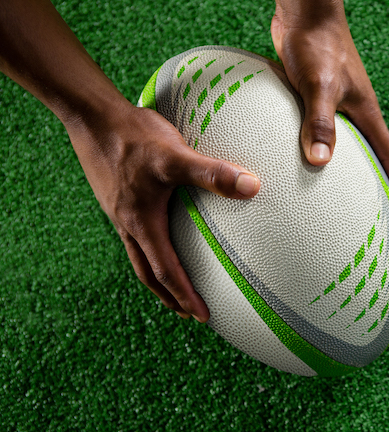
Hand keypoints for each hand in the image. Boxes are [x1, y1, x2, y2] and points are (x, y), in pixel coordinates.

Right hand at [66, 102, 260, 320]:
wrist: (91, 116)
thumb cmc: (133, 136)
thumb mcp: (176, 155)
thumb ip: (213, 173)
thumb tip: (253, 186)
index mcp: (142, 223)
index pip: (166, 271)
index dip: (184, 295)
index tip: (202, 316)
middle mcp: (128, 223)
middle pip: (148, 273)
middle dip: (170, 296)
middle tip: (189, 314)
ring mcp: (120, 211)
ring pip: (139, 255)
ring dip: (158, 276)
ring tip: (175, 286)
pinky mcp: (118, 196)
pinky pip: (135, 233)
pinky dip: (151, 248)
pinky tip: (162, 234)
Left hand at [271, 11, 388, 212]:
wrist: (305, 11)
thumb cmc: (316, 44)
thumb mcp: (318, 86)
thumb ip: (321, 122)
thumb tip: (321, 162)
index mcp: (366, 112)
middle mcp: (356, 111)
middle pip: (372, 153)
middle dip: (375, 182)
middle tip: (370, 210)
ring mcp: (338, 102)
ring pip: (347, 143)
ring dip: (347, 166)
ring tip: (336, 193)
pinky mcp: (318, 95)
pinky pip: (324, 129)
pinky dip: (321, 147)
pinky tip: (302, 157)